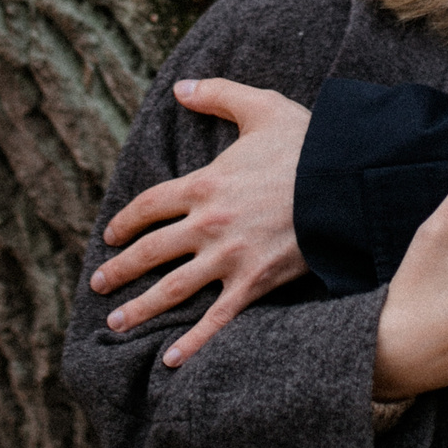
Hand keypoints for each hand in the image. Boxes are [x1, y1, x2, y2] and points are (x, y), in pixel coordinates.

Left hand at [93, 79, 309, 366]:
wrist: (348, 183)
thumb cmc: (307, 144)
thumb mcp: (261, 106)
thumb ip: (217, 94)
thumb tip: (181, 87)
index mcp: (203, 183)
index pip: (148, 206)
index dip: (124, 223)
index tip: (110, 236)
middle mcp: (208, 224)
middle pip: (150, 251)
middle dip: (120, 270)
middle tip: (99, 284)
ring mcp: (229, 258)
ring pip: (172, 289)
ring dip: (140, 308)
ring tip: (115, 323)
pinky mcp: (255, 283)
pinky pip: (216, 319)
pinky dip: (193, 342)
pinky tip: (171, 360)